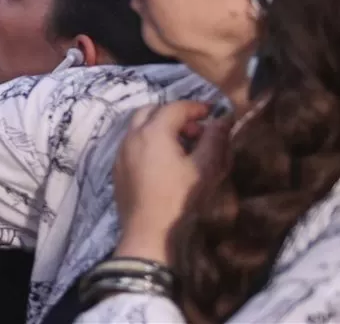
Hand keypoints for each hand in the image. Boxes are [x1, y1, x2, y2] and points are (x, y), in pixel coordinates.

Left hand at [113, 100, 226, 261]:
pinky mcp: (117, 169)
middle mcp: (131, 137)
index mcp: (152, 132)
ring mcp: (120, 153)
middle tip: (195, 130)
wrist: (148, 232)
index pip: (174, 108)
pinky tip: (164, 162)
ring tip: (182, 147)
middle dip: (173, 115)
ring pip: (138, 128)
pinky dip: (148, 143)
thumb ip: (215, 141)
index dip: (195, 107)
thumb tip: (222, 120)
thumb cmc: (179, 198)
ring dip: (159, 128)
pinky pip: (132, 145)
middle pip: (150, 112)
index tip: (212, 113)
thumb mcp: (204, 169)